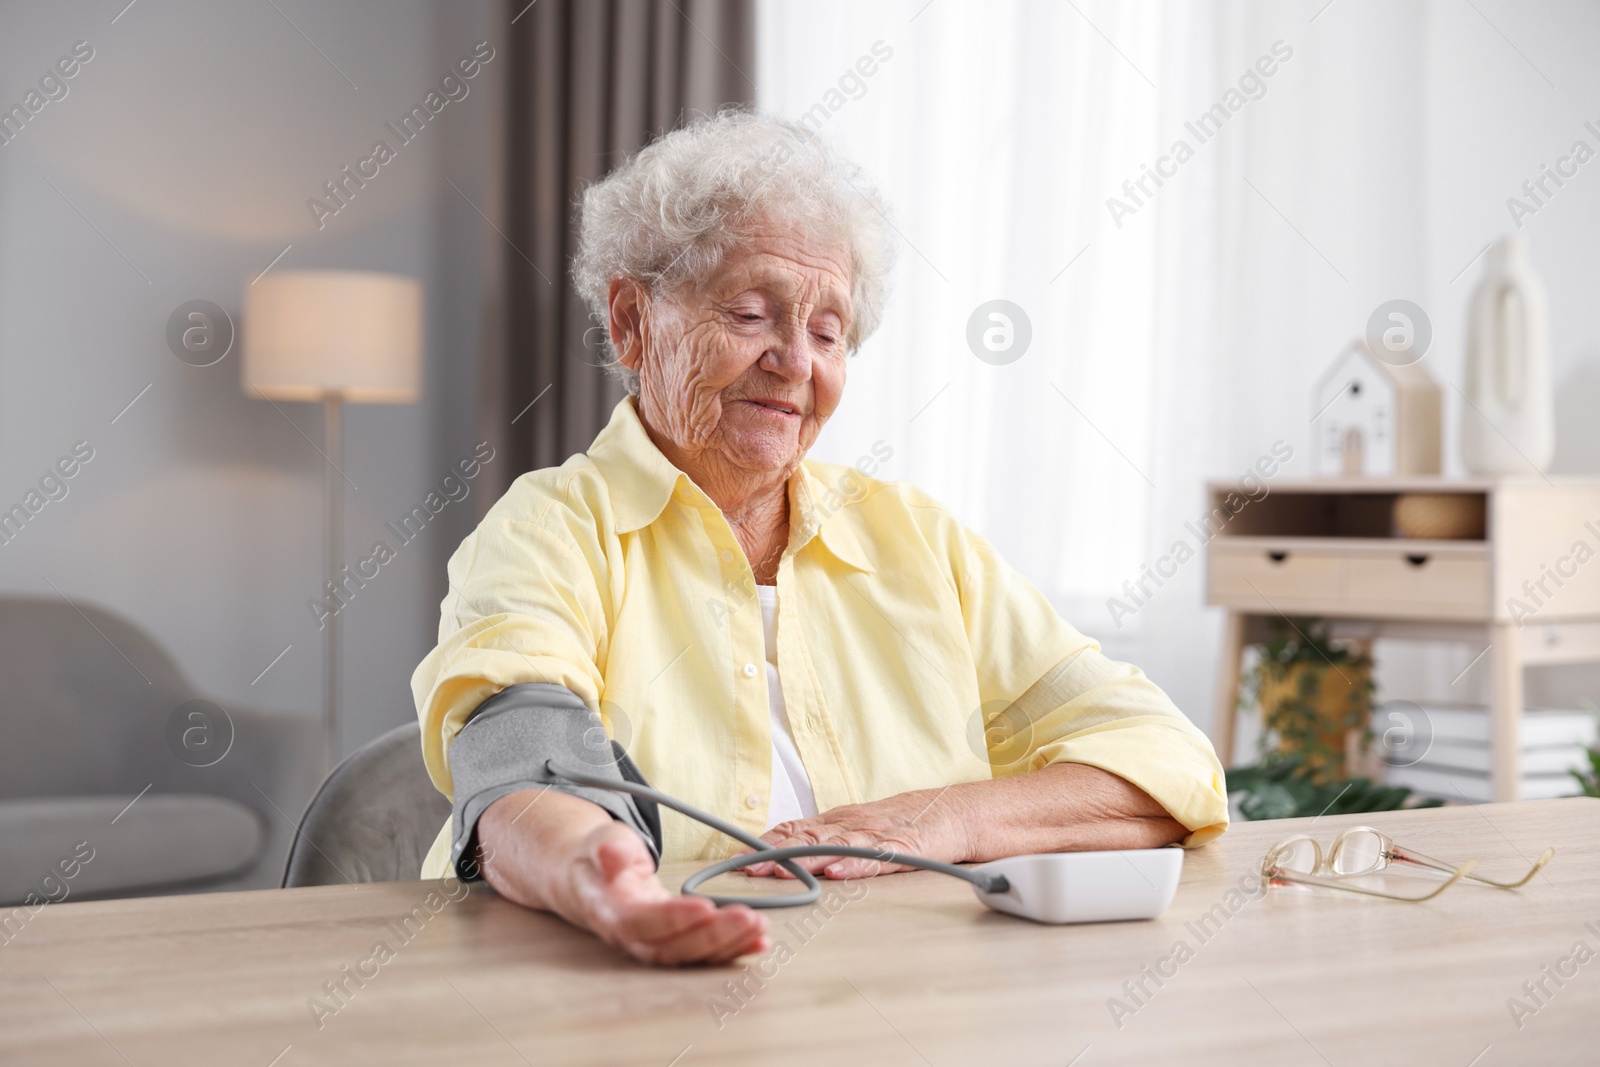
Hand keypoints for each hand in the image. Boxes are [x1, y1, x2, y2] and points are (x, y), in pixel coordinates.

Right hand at [480, 790, 769, 966]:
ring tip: (759, 928)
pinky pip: (701, 953)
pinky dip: (732, 949)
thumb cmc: (598, 858)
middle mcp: (630, 937)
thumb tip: (611, 855)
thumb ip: (610, 848)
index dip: (672, 919)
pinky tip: (759, 940)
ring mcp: (651, 944)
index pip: (640, 922)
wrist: (588, 877)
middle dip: (712, 937)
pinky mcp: (673, 942)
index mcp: (609, 910)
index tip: (705, 906)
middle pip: (670, 948)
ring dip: (728, 946)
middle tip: (747, 918)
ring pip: (689, 956)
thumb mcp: (601, 840)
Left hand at [737, 788, 973, 879]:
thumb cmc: (900, 822)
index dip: (764, 844)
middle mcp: (851, 826)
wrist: (951, 811)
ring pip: (834, 847)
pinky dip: (854, 865)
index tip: (735, 858)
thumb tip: (779, 850)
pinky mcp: (901, 849)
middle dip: (773, 854)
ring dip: (803, 860)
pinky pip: (874, 859)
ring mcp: (875, 836)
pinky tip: (836, 871)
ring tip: (778, 870)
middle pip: (806, 838)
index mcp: (837, 822)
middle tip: (745, 867)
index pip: (794, 830)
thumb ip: (822, 838)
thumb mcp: (855, 828)